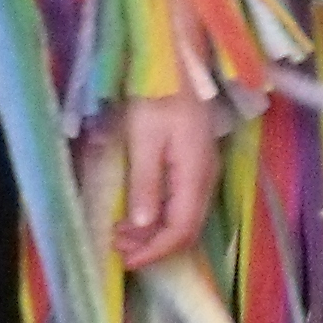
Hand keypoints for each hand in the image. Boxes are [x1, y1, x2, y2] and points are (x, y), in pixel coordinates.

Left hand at [109, 93, 216, 265]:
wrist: (176, 62)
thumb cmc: (157, 95)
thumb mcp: (144, 138)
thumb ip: (146, 182)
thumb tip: (143, 225)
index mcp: (195, 175)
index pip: (181, 230)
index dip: (155, 250)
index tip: (126, 260)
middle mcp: (205, 179)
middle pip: (186, 229)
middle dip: (152, 245)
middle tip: (116, 246)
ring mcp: (202, 171)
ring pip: (184, 217)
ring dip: (153, 232)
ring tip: (120, 232)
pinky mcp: (194, 163)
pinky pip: (181, 202)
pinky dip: (159, 215)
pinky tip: (136, 211)